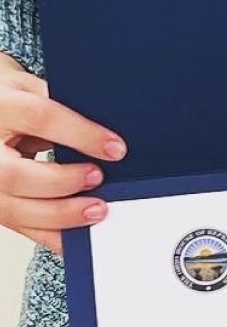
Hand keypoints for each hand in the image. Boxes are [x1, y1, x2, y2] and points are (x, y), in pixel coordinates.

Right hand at [0, 67, 124, 254]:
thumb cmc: (11, 101)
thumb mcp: (32, 89)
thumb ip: (64, 105)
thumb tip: (111, 129)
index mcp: (2, 106)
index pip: (41, 119)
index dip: (81, 135)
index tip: (116, 148)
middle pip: (14, 175)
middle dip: (61, 182)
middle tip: (98, 178)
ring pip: (12, 209)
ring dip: (59, 215)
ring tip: (96, 210)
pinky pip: (18, 226)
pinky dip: (50, 235)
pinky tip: (76, 237)